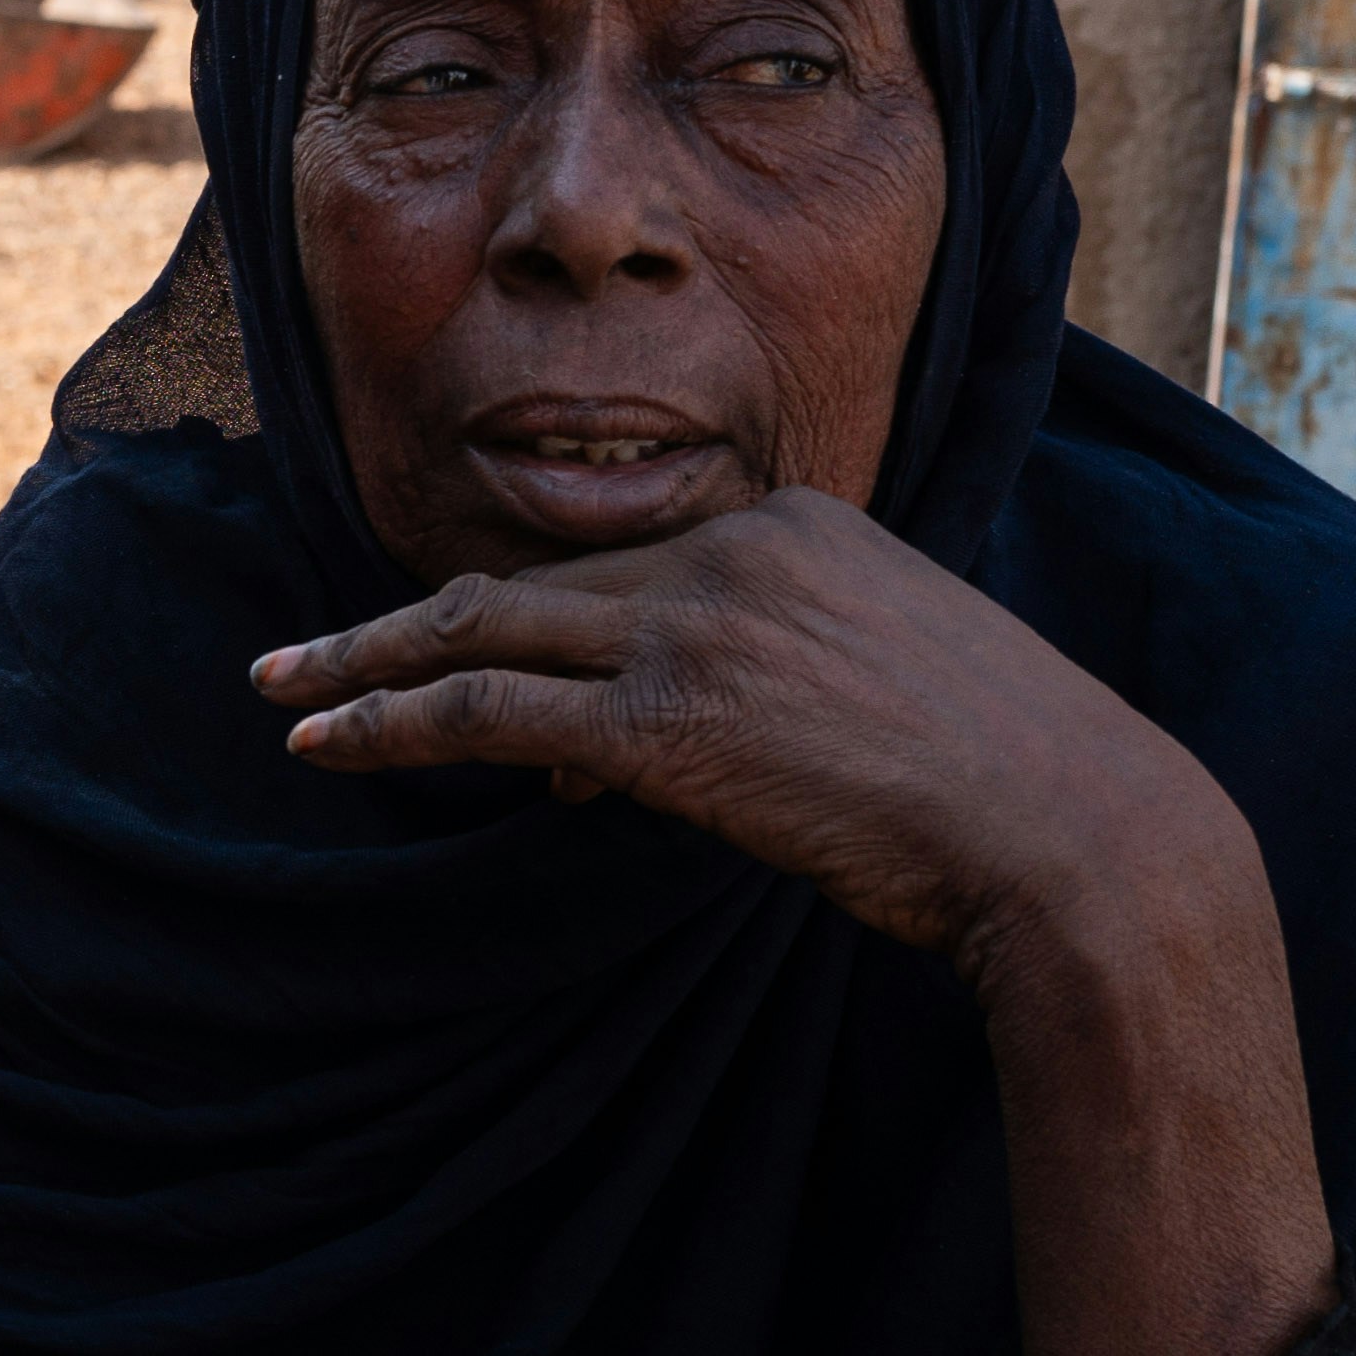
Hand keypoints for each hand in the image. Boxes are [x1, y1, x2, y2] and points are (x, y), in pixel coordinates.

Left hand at [245, 492, 1217, 986]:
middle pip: (531, 587)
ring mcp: (697, 629)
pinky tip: (324, 740)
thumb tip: (610, 760)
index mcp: (792, 525)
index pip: (620, 568)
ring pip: (484, 633)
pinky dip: (390, 721)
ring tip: (281, 690)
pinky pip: (491, 712)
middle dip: (405, 624)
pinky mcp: (672, 721)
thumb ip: (754, 691)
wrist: (1074, 831)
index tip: (469, 676)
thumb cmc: (1000, 785)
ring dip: (365, 665)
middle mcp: (733, 552)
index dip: (538, 635)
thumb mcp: (875, 693)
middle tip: (303, 652)